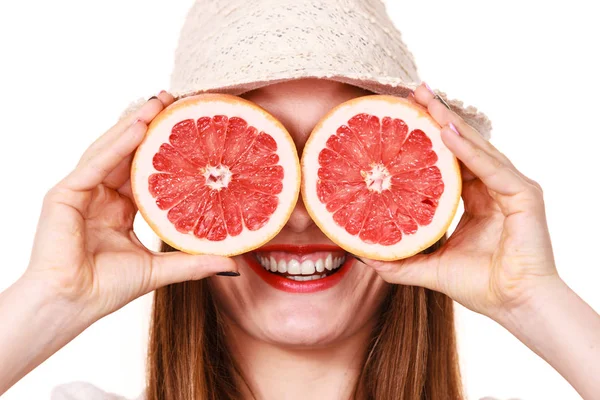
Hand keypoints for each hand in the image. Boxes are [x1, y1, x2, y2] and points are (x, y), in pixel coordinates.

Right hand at [23, 91, 236, 323]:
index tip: (188, 127)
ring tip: (159, 103)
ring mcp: (81, 191)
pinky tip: (138, 127)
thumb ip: (193, 262)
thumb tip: (233, 264)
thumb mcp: (159, 268)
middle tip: (174, 101)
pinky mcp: (65, 193)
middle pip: (127, 153)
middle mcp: (100, 194)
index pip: (145, 170)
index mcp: (119, 208)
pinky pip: (95, 164)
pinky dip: (116, 146)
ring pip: (110, 151)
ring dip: (134, 125)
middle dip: (149, 126)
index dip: (165, 149)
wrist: (72, 304)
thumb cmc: (107, 288)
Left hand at [364, 83, 558, 320]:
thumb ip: (399, 259)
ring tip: (425, 100)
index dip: (426, 139)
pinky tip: (445, 133)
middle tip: (413, 93)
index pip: (448, 160)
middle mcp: (491, 187)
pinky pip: (491, 167)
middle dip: (437, 117)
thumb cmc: (480, 285)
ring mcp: (509, 187)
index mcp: (473, 198)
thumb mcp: (430, 266)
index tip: (402, 117)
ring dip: (450, 122)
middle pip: (462, 145)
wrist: (515, 305)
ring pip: (476, 148)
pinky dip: (469, 150)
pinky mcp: (523, 194)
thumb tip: (362, 253)